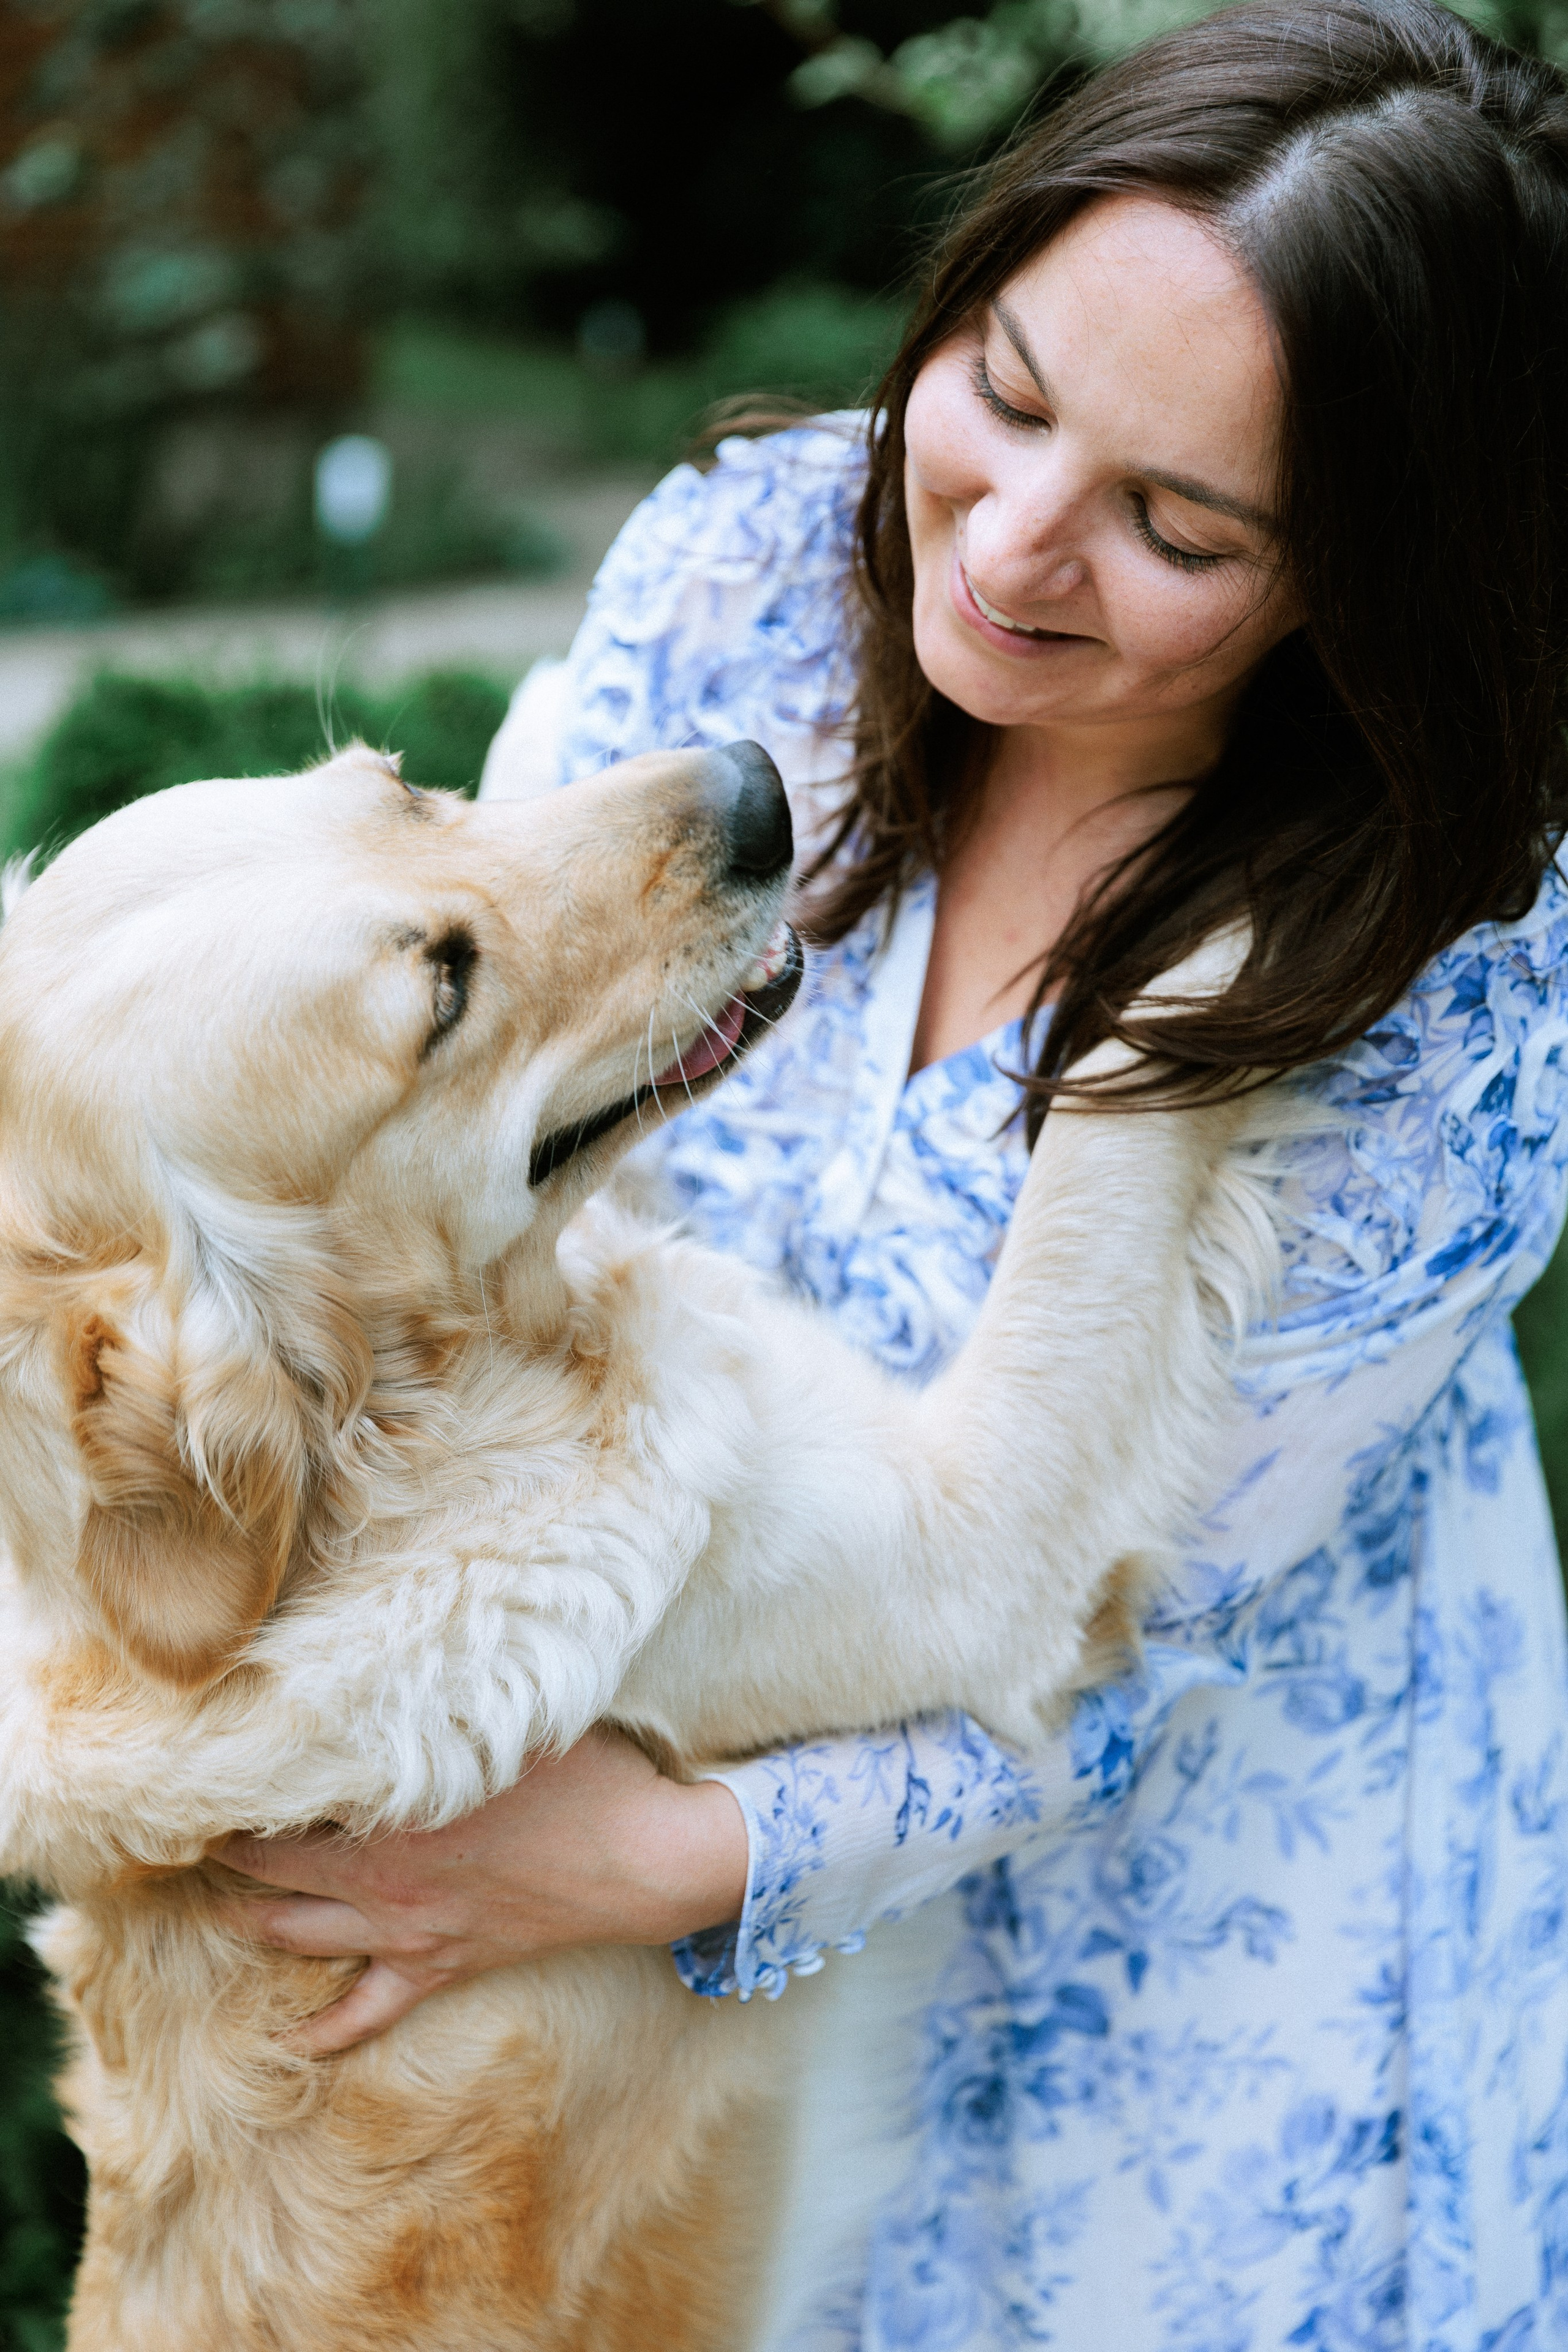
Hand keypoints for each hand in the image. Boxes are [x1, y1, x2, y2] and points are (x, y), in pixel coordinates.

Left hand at [214, 1728, 747, 2055]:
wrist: (639, 1860)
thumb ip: (449, 1704)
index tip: (213, 1766)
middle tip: (189, 1831)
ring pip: (298, 1936)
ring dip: (249, 1921)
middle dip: (222, 1854)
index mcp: (391, 1815)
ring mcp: (408, 1931)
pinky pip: (367, 2012)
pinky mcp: (440, 1966)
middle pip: (269, 1871)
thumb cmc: (584, 1776)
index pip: (287, 1804)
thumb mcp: (512, 1720)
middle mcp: (383, 1879)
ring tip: (214, 1902)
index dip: (243, 1788)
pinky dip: (324, 2031)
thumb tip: (407, 1659)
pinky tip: (291, 2040)